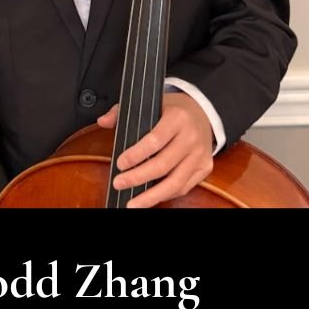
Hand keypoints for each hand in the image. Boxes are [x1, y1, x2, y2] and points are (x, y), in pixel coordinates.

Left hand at [97, 93, 213, 207]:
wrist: (203, 113)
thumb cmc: (172, 111)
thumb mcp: (149, 104)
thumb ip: (122, 112)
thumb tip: (103, 121)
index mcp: (177, 119)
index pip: (155, 140)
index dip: (136, 155)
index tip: (120, 164)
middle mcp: (191, 137)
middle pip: (163, 164)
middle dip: (138, 177)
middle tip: (119, 183)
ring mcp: (200, 155)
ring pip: (176, 182)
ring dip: (152, 196)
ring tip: (132, 204)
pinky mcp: (205, 168)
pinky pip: (184, 187)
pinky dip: (165, 195)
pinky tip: (150, 199)